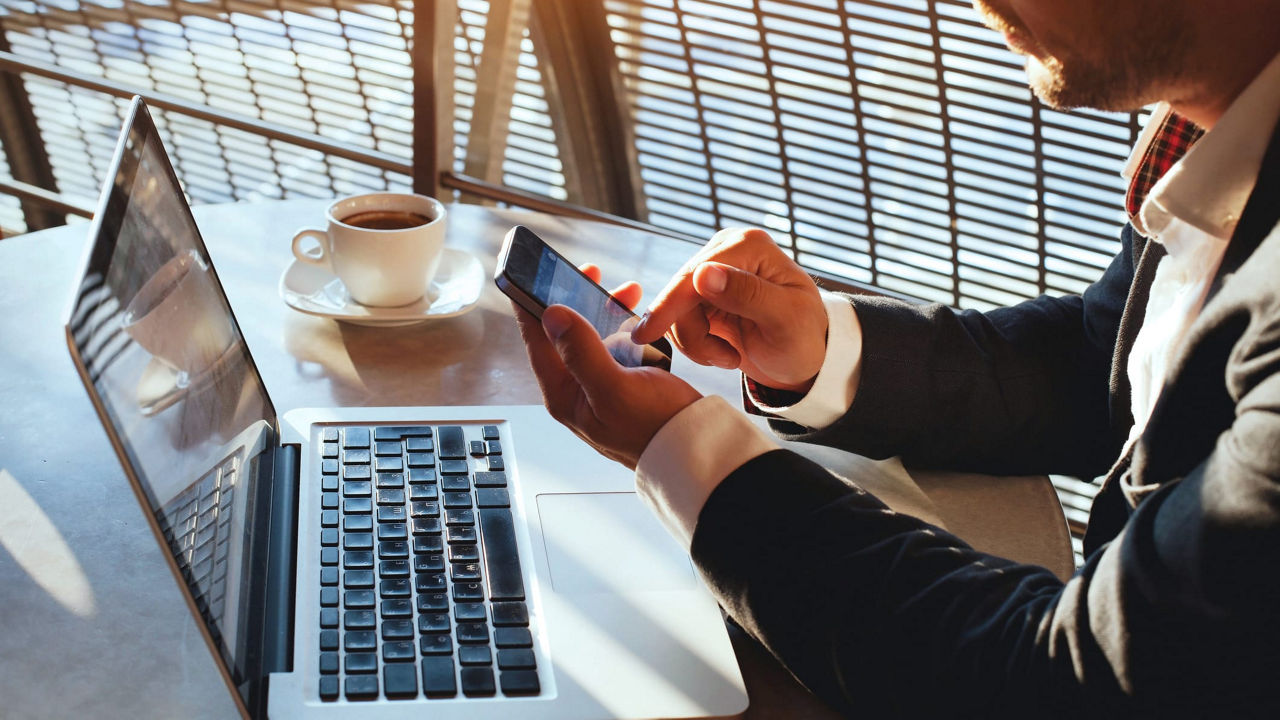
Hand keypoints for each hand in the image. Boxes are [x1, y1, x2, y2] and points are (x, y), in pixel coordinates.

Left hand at [512, 265, 702, 469]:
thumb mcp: (615, 388)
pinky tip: (636, 315)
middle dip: (576, 299)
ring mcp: (600, 385)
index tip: (531, 272)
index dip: (531, 303)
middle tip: (589, 272)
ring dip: (604, 309)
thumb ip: (581, 352)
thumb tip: (552, 316)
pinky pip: (614, 345)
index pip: (536, 340)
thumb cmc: (656, 429)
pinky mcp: (624, 382)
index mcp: (564, 394)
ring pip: (592, 335)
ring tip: (626, 291)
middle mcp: (577, 389)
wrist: (695, 450)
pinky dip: (622, 326)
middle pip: (564, 333)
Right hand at [631, 228, 827, 392]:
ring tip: (728, 358)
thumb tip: (703, 273)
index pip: (695, 275)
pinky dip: (696, 344)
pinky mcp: (704, 295)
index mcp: (749, 246)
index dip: (669, 306)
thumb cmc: (805, 339)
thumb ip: (747, 294)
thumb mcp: (785, 320)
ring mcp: (714, 272)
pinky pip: (679, 321)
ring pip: (675, 311)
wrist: (806, 359)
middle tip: (724, 360)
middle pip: (679, 293)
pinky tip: (722, 352)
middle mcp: (728, 250)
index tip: (647, 335)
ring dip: (696, 343)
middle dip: (694, 334)